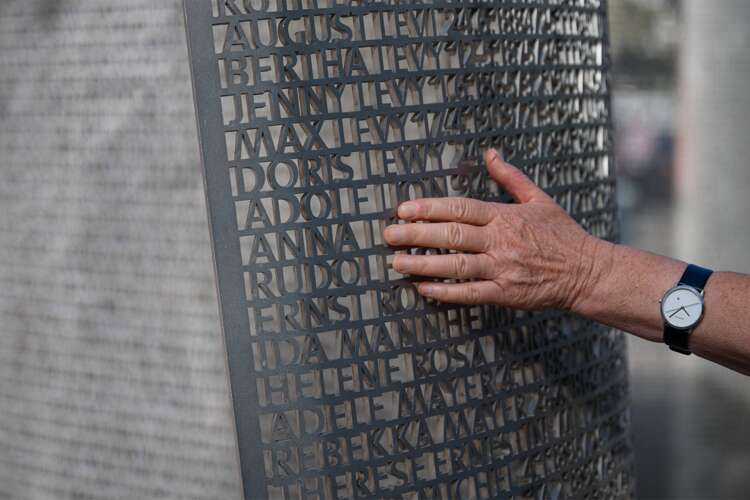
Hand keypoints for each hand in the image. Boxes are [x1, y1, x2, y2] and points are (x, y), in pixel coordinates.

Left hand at [383, 148, 604, 309]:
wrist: (587, 272)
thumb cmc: (562, 235)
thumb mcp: (540, 199)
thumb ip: (510, 178)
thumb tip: (491, 153)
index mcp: (505, 217)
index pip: (460, 208)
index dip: (430, 208)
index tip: (404, 209)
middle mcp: (501, 241)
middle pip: (451, 236)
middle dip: (416, 235)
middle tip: (389, 235)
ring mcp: (502, 269)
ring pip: (456, 266)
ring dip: (423, 264)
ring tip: (397, 262)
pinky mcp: (506, 294)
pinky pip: (470, 294)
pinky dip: (445, 293)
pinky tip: (423, 289)